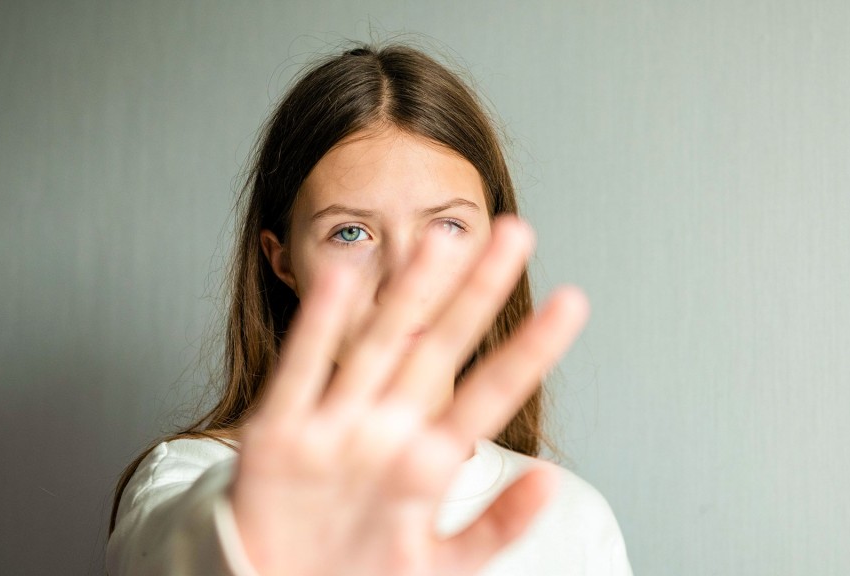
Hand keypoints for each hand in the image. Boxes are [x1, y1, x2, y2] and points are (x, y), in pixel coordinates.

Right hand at [231, 216, 589, 575]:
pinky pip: (302, 371)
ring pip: (377, 345)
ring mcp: (335, 429)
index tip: (571, 303)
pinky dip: (320, 328)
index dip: (530, 348)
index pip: (490, 393)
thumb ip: (495, 526)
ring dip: (409, 293)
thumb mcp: (438, 566)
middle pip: (439, 348)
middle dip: (478, 291)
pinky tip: (343, 279)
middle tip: (516, 233)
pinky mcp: (279, 436)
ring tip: (441, 241)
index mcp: (426, 461)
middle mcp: (384, 432)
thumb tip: (549, 481)